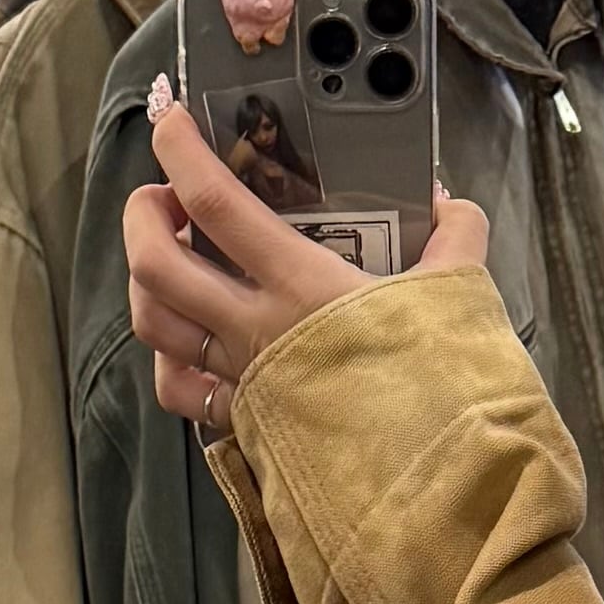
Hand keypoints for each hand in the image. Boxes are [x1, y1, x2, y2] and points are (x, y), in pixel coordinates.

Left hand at [126, 100, 490, 429]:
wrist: (443, 482)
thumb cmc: (450, 388)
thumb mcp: (462, 296)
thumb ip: (456, 236)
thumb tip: (446, 203)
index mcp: (303, 286)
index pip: (215, 203)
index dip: (180, 152)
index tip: (172, 120)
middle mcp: (257, 330)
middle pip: (156, 262)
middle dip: (141, 214)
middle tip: (166, 195)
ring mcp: (247, 378)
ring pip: (155, 323)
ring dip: (145, 280)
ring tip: (168, 256)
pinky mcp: (249, 420)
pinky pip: (182, 390)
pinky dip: (171, 360)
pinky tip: (190, 341)